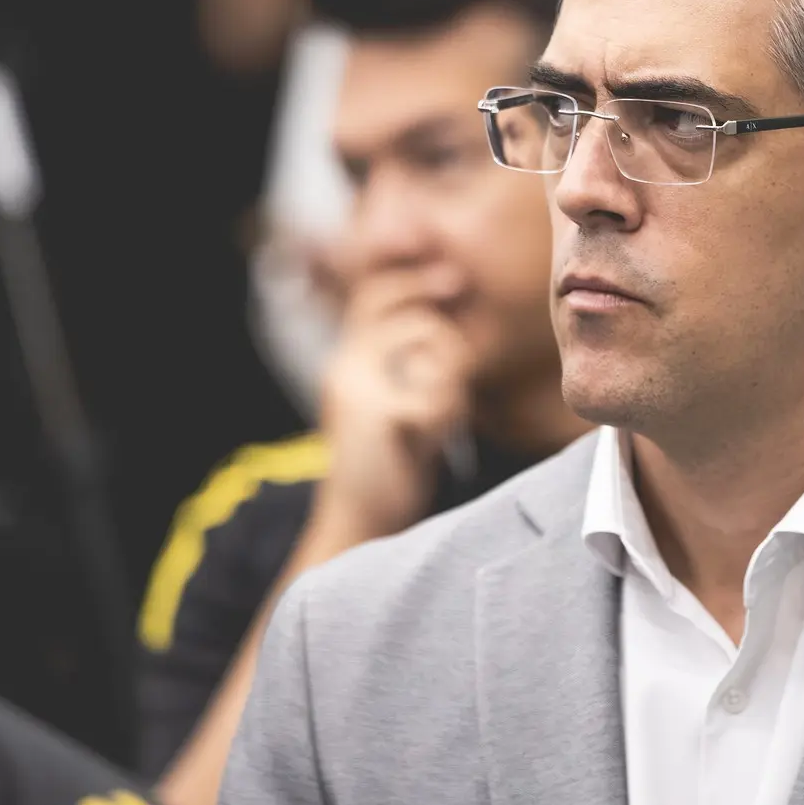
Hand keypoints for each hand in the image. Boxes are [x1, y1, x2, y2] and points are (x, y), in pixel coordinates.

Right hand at [305, 266, 472, 550]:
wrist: (360, 525)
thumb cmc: (389, 470)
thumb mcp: (398, 407)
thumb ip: (410, 368)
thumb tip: (441, 328)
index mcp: (347, 365)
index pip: (374, 297)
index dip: (412, 282)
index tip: (452, 279)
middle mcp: (345, 368)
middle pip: (399, 305)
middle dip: (433, 307)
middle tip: (457, 300)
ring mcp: (359, 388)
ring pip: (430, 343)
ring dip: (452, 378)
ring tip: (443, 417)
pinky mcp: (380, 413)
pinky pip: (441, 391)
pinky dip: (449, 413)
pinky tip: (437, 440)